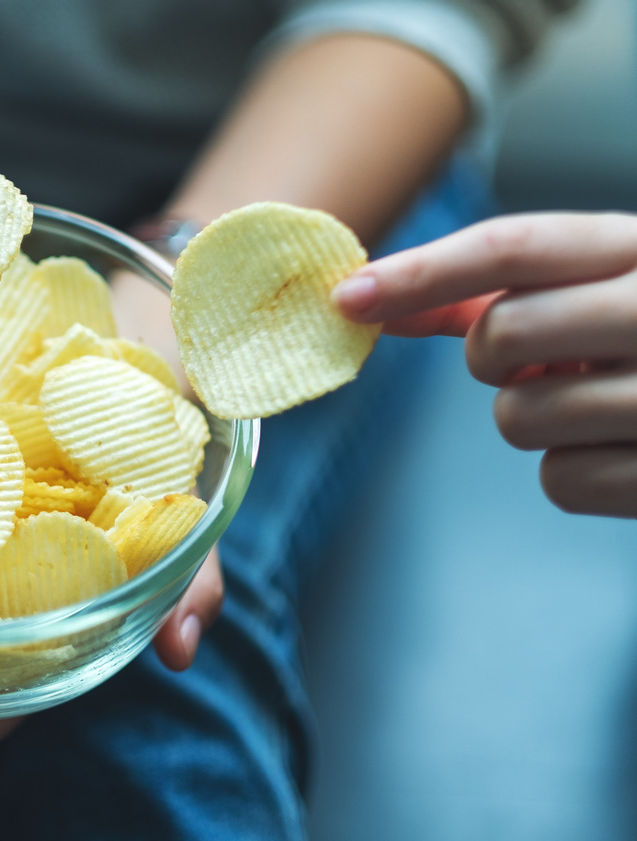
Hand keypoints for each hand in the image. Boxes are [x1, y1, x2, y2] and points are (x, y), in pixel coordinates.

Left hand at [332, 212, 636, 516]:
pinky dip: (577, 474)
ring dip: (536, 420)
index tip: (346, 296)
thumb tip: (378, 300)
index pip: (517, 245)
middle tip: (544, 362)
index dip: (420, 271)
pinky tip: (626, 451)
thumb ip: (503, 290)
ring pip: (517, 418)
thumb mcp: (607, 289)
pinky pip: (559, 482)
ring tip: (606, 404)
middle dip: (494, 359)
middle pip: (501, 337)